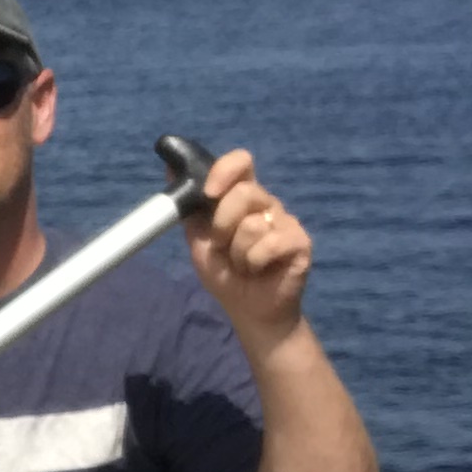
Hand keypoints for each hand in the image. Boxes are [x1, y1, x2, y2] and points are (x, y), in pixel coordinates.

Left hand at [186, 148, 310, 347]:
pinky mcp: (300, 242)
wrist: (247, 309)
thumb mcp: (198, 239)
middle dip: (223, 225)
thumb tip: (171, 169)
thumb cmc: (224, 271)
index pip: (241, 163)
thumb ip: (189, 208)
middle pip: (245, 193)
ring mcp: (286, 221)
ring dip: (237, 252)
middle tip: (222, 246)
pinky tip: (258, 270)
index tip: (208, 193)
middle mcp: (266, 204)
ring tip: (242, 264)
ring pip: (253, 224)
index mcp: (242, 197)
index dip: (224, 171)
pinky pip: (270, 243)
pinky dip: (254, 262)